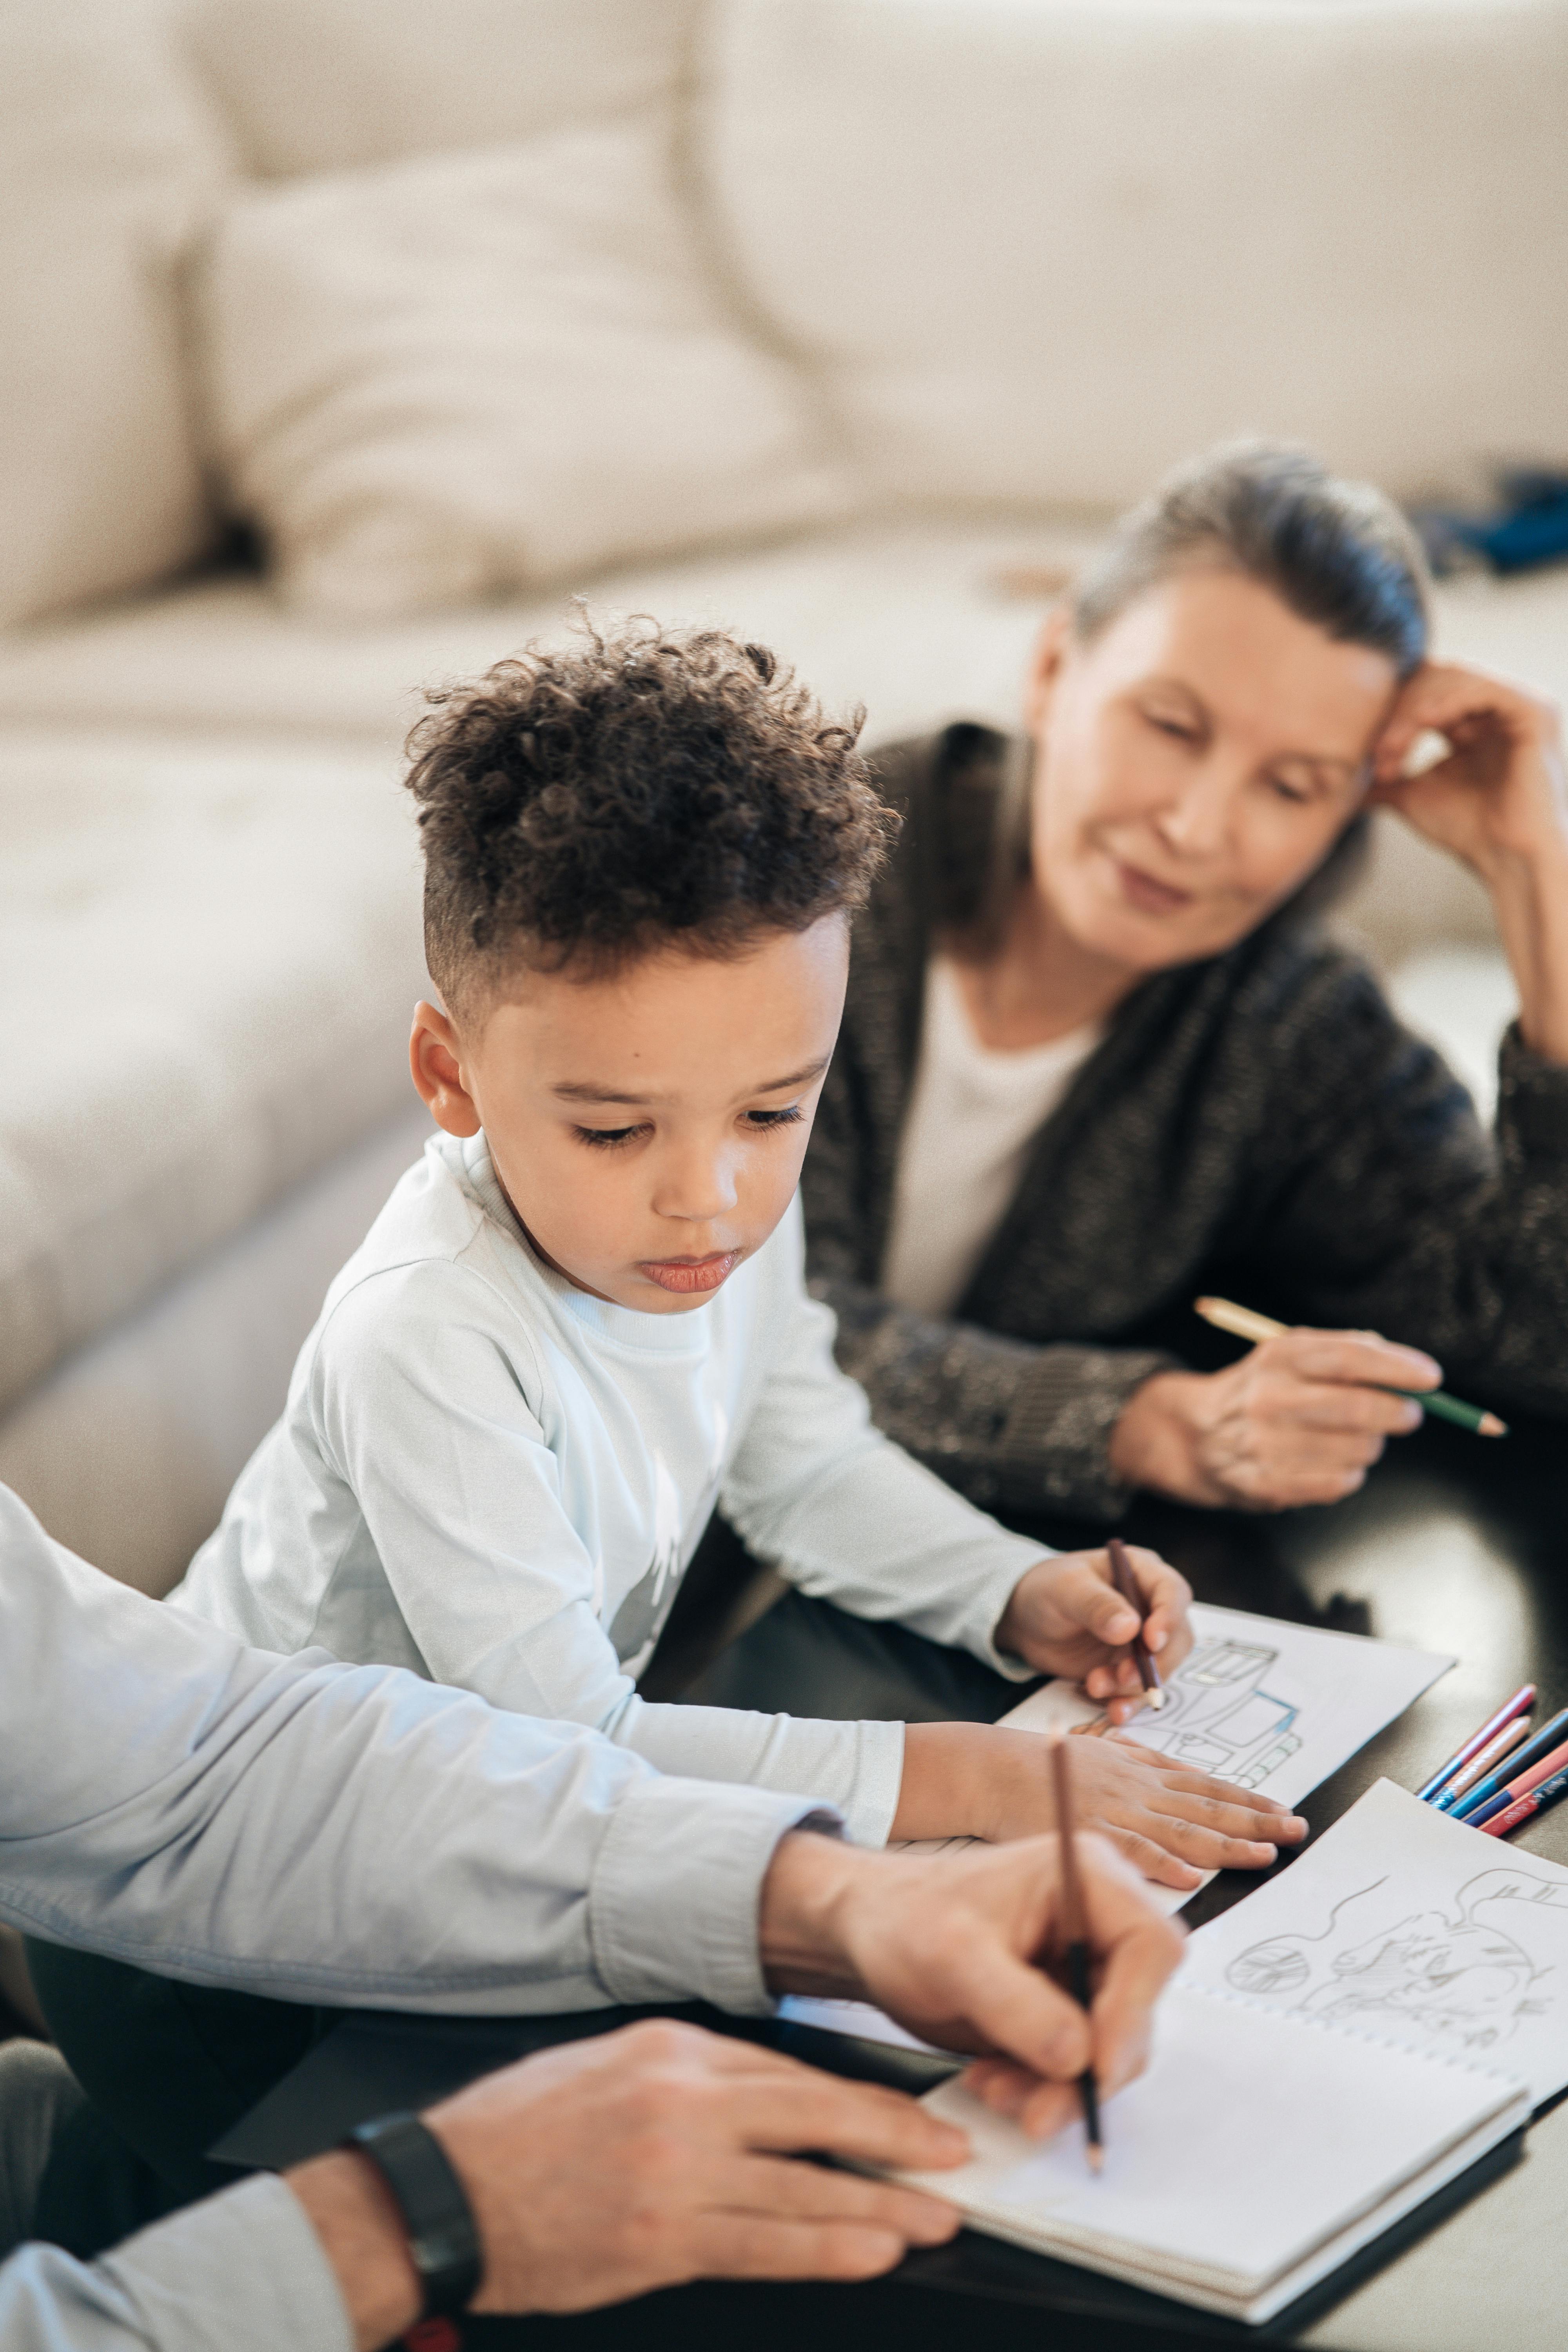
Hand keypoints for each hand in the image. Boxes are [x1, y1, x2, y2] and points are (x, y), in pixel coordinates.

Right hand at [292, 2017, 967, 2340]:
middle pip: (815, 2116)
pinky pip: (763, 2245)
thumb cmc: (523, 2130)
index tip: (909, 2115)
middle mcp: (682, 2101)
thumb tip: (776, 2099)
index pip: (791, 2071)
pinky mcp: (660, 2240)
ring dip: (880, 2207)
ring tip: (934, 2218)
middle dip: (896, 2139)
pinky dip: (825, 2248)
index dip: (860, 2098)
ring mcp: (675, 2173)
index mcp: (673, 2048)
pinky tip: (869, 2251)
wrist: (446, 2192)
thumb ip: (693, 2076)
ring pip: (803, 2189)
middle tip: (952, 2156)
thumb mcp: (613, 2063)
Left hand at [760, 1827, 1186, 2133]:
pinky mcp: (1065, 2008)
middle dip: (1089, 2069)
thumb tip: (1079, 2056)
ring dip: (1058, 2087)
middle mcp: (1098, 1921)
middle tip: (1037, 2111)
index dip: (1133, 2012)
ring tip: (994, 2091)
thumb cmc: (903, 1918)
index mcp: (1087, 1877)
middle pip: (1135, 2008)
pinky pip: (1078, 2065)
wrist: (868, 1933)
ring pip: (1109, 2048)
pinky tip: (993, 2083)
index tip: (1093, 2067)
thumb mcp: (950, 1955)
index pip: (1150, 1945)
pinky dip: (1042, 2088)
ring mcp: (1084, 1967)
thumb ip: (1015, 2004)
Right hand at [891, 1719, 1303, 1886]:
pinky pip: (1131, 1851)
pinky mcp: (1089, 1832)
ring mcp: (1115, 1810)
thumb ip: (1136, 1760)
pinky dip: (1163, 1863)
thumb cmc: (1043, 1763)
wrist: (992, 1768)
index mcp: (1140, 1771)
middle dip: (1256, 1820)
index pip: (1205, 1785)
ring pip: (1181, 1828)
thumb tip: (1170, 1768)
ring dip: (1227, 1843)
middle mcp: (1137, 1788)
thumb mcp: (1100, 1751)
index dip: (1247, 1798)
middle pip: (1206, 1805)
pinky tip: (1193, 1876)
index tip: (1283, 1809)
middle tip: (1298, 1831)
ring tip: (1265, 1856)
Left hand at [994, 1545, 1193, 1717]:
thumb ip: (1097, 1605)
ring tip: (1095, 1686)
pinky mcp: (1130, 1668)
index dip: (1168, 1618)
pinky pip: (1139, 1690)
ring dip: (1134, 1686)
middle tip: (1122, 1677)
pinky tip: (1113, 1712)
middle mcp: (1151, 1607)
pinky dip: (1128, 1702)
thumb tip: (1130, 1628)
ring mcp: (1143, 1641)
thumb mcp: (1066, 1589)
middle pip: (1175, 1638)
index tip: (1152, 1642)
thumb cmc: (1048, 1589)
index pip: (1172, 1591)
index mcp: (1142, 1572)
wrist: (1027, 1620)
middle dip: (1153, 1663)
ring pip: (1159, 1669)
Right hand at [1108, 1330, 1440, 1509]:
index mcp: (1279, 1356)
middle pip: (1360, 1409)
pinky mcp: (1267, 1484)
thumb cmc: (1264, 1389)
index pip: (1351, 1358)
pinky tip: (1337, 1464)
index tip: (1431, 1377)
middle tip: (1409, 1415)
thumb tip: (1405, 1366)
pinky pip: (1338, 1483)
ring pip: (1357, 1450)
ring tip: (1358, 1439)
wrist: (1197, 1435)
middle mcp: (1269, 1397)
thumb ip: (1345, 1349)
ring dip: (1372, 1446)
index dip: (1398, 1368)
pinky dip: (1350, 1475)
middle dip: (1400, 1413)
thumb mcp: (1291, 1353)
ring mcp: (1265, 1444)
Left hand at [1371, 660, 1567, 1062]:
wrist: (1509, 861)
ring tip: (1392, 750)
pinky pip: (1482, 688)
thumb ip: (1383, 775)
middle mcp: (1496, 707)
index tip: (1367, 753)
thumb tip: (1338, 776)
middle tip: (1377, 753)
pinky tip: (1421, 724)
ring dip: (1412, 711)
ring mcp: (1516, 705)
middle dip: (1396, 712)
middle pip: (1432, 677)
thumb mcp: (1412, 794)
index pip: (1421, 690)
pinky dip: (1446, 702)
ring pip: (1452, 678)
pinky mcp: (1532, 711)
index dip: (1389, 713)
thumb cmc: (1468, 831)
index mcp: (1471, 722)